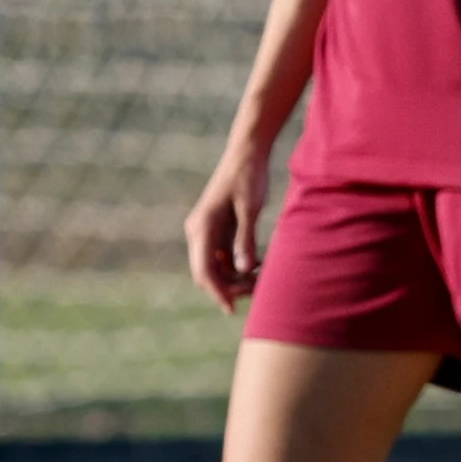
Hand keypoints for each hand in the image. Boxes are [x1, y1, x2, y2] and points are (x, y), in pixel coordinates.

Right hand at [184, 150, 270, 309]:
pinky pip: (223, 258)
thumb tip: (242, 270)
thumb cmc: (249, 177)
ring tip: (262, 279)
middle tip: (258, 290)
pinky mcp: (216, 230)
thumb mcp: (250, 208)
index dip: (217, 292)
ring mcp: (206, 232)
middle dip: (229, 287)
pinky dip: (237, 266)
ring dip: (234, 278)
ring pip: (215, 268)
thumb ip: (245, 238)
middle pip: (207, 273)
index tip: (232, 309)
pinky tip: (258, 266)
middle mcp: (198, 231)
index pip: (204, 270)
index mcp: (202, 226)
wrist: (247, 153)